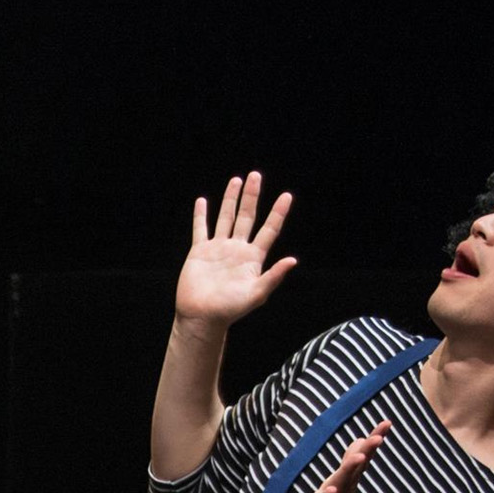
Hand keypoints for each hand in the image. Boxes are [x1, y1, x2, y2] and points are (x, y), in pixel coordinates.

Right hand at [173, 171, 297, 326]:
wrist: (202, 316)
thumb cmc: (231, 309)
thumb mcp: (257, 294)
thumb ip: (274, 276)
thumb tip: (293, 260)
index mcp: (253, 257)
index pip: (269, 230)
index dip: (278, 213)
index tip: (286, 196)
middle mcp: (237, 249)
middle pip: (247, 217)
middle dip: (252, 196)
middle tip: (256, 175)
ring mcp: (218, 248)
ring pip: (226, 218)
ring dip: (230, 199)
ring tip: (236, 180)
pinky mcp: (200, 252)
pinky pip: (201, 229)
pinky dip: (201, 215)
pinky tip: (202, 201)